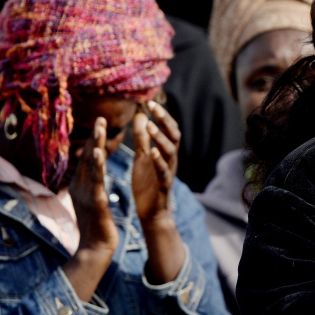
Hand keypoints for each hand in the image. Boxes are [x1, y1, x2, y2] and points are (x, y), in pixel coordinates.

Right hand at [65, 117, 117, 299]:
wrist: (95, 248)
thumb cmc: (97, 226)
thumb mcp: (92, 201)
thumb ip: (91, 185)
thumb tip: (93, 172)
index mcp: (81, 186)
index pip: (87, 159)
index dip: (93, 141)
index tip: (99, 124)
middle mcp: (80, 187)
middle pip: (87, 157)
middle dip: (94, 137)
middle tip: (99, 118)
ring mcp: (86, 193)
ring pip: (90, 166)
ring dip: (95, 145)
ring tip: (99, 129)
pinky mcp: (95, 202)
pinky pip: (96, 181)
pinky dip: (97, 166)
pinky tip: (100, 154)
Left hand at [131, 100, 179, 224]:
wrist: (151, 211)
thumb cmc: (148, 183)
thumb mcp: (142, 156)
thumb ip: (142, 137)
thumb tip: (140, 115)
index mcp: (165, 152)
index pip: (169, 129)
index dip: (162, 116)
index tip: (150, 103)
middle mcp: (170, 159)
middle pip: (173, 136)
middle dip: (164, 121)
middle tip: (153, 107)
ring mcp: (168, 172)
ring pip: (170, 151)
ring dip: (160, 138)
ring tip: (150, 126)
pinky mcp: (163, 186)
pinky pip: (164, 172)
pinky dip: (159, 161)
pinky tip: (152, 152)